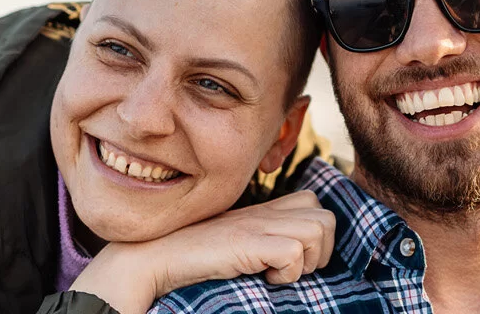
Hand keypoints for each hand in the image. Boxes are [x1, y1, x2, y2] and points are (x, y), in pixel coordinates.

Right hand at [68, 190, 335, 313]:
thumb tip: (287, 260)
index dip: (314, 234)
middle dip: (319, 252)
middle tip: (289, 269)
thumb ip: (258, 241)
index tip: (293, 260)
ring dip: (306, 262)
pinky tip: (262, 277)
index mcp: (262, 211)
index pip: (313, 202)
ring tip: (276, 273)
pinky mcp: (251, 242)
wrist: (153, 258)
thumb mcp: (233, 243)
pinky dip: (286, 274)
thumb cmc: (190, 259)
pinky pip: (294, 254)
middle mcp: (265, 213)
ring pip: (319, 231)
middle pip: (326, 217)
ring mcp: (259, 225)